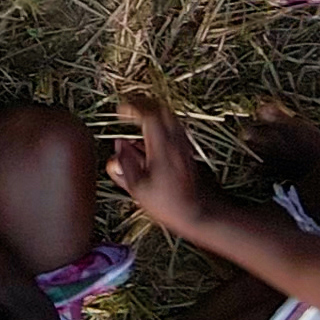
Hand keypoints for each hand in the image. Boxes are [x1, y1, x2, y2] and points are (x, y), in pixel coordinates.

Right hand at [107, 93, 215, 234]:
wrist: (200, 215)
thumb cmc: (170, 205)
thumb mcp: (138, 189)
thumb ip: (125, 164)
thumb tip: (119, 145)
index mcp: (161, 147)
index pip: (148, 115)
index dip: (132, 107)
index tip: (120, 111)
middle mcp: (175, 142)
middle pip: (160, 109)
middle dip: (142, 104)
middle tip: (129, 108)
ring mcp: (184, 145)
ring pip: (169, 116)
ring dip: (152, 112)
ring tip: (139, 117)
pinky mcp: (189, 152)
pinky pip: (175, 127)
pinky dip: (162, 123)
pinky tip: (154, 133)